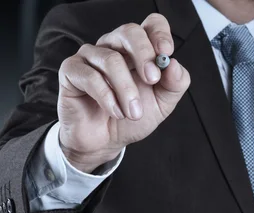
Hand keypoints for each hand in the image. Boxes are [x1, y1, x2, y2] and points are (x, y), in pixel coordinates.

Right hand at [57, 13, 190, 172]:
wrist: (105, 141)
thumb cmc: (132, 116)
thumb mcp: (163, 103)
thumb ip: (175, 84)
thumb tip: (175, 65)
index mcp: (139, 50)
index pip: (151, 25)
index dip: (159, 33)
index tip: (166, 52)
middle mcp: (114, 46)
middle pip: (129, 32)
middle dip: (144, 55)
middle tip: (152, 80)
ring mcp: (91, 56)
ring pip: (111, 59)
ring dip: (126, 90)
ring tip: (133, 113)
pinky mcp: (71, 70)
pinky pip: (90, 76)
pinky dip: (107, 98)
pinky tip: (116, 113)